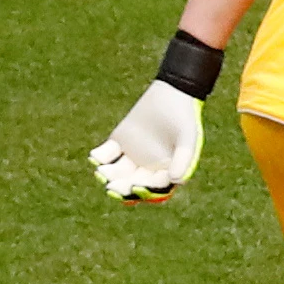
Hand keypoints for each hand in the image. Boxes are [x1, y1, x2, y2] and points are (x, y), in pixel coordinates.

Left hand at [89, 80, 205, 203]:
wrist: (171, 92)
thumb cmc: (184, 117)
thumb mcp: (188, 138)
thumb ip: (184, 159)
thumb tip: (175, 181)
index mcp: (167, 171)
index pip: (154, 187)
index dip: (145, 191)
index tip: (136, 188)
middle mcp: (148, 168)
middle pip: (133, 183)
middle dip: (123, 188)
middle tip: (112, 187)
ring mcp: (132, 156)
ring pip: (118, 172)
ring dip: (110, 174)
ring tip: (102, 171)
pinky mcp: (119, 142)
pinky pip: (107, 154)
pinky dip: (100, 157)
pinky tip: (95, 157)